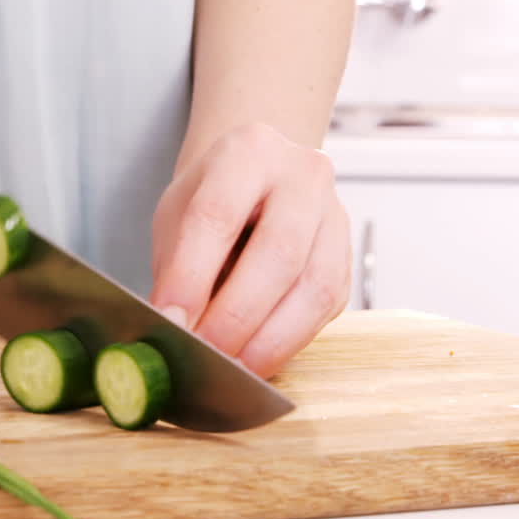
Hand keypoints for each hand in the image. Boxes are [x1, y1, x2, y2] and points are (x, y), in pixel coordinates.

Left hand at [149, 123, 350, 378]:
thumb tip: (174, 326)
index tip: (171, 318)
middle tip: (204, 352)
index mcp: (247, 152)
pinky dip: (289, 340)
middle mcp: (302, 175)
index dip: (193, 274)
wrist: (258, 179)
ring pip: (314, 284)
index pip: (217, 214)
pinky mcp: (347, 257)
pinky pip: (327, 306)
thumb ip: (175, 267)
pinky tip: (257, 358)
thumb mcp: (177, 216)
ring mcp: (334, 214)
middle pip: (277, 251)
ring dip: (270, 337)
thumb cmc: (211, 198)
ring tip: (231, 366)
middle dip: (237, 314)